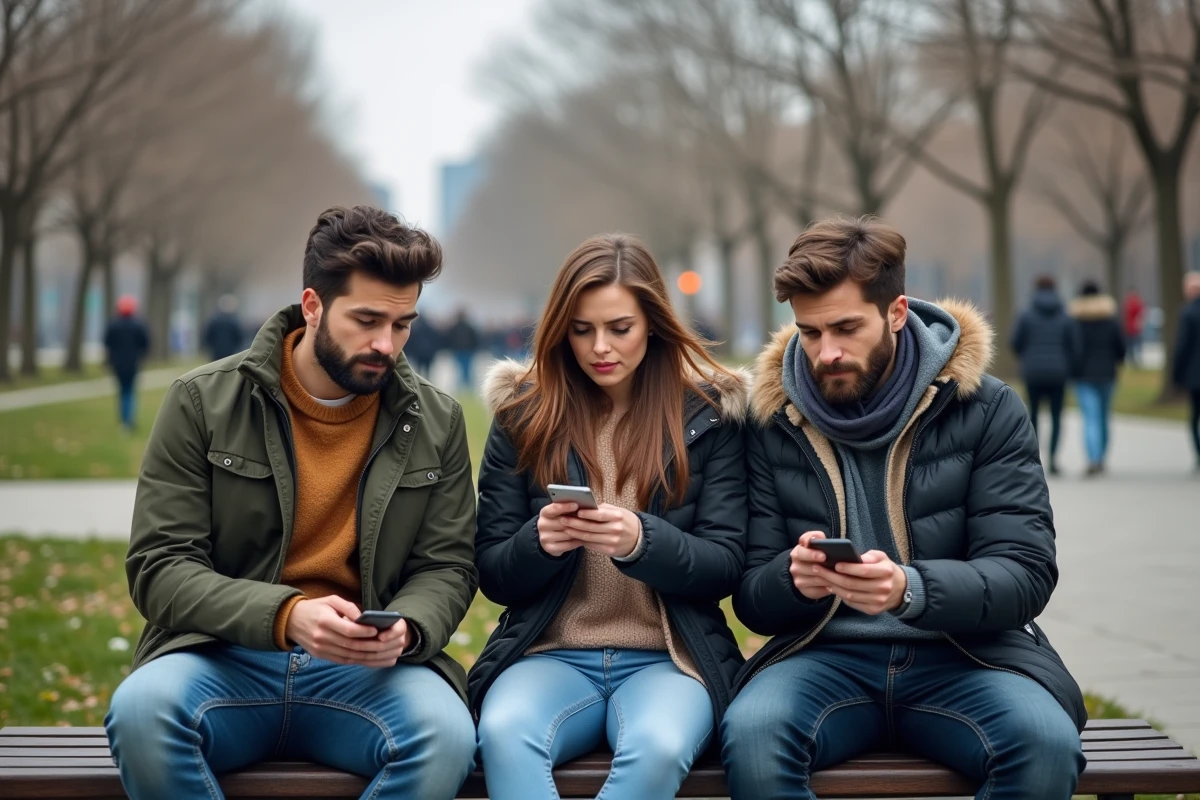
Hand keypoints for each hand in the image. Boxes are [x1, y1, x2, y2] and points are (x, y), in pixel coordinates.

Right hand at [284, 596, 409, 666]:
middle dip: (369, 645)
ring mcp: (320, 648)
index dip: (364, 632)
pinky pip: (340, 660)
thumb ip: (348, 607)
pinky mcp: (319, 655)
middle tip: (383, 643)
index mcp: (324, 621)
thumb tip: (363, 617)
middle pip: (350, 645)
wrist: (290, 621)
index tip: (376, 630)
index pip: (348, 630)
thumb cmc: (315, 607)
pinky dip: (355, 660)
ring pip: (347, 655)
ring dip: (364, 655)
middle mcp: (321, 637)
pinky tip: (366, 657)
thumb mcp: (331, 600)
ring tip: (378, 652)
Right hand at [537, 501, 585, 555]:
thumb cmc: (560, 521)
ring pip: (566, 534)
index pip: (553, 508)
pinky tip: (583, 539)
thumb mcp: (561, 513)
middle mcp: (542, 525)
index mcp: (544, 513)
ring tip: (589, 529)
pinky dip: (577, 542)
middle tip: (589, 519)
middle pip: (561, 522)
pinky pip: (567, 545)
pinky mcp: (549, 548)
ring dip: (579, 532)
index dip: (565, 507)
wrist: (551, 538)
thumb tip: (581, 505)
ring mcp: (544, 537)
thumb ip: (568, 509)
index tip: (576, 505)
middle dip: (576, 521)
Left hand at [562, 504, 640, 557]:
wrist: (639, 539)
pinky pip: (593, 545)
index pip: (600, 515)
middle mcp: (615, 529)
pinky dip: (582, 541)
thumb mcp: (618, 511)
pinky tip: (575, 536)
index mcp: (618, 516)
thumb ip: (603, 508)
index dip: (587, 514)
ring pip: (590, 538)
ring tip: (566, 528)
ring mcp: (612, 541)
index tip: (575, 511)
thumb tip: (585, 505)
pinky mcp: (610, 551)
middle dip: (575, 523)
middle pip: (591, 527)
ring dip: (575, 533)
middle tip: (563, 519)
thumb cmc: (625, 521)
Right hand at [790, 531, 834, 599]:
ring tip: (841, 577)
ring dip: (829, 578)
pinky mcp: (804, 590)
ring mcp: (798, 579)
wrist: (807, 572)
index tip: (823, 556)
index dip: (812, 554)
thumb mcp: (816, 544)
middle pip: (808, 568)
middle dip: (822, 568)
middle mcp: (795, 566)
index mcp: (798, 552)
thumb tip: (818, 537)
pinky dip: (827, 588)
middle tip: (834, 567)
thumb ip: (817, 537)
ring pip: (815, 580)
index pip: (801, 552)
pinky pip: (817, 590)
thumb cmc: (816, 555)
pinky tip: (835, 585)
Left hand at [815, 550, 907, 615]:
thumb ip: (870, 556)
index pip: (864, 571)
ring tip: (822, 578)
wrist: (900, 590)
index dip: (848, 568)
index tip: (835, 564)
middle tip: (818, 569)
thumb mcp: (882, 558)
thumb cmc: (886, 569)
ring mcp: (878, 601)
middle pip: (853, 584)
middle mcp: (883, 588)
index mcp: (886, 572)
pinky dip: (840, 596)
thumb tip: (855, 557)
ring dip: (833, 586)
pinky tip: (833, 587)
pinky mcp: (873, 610)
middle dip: (832, 576)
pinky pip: (852, 603)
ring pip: (850, 595)